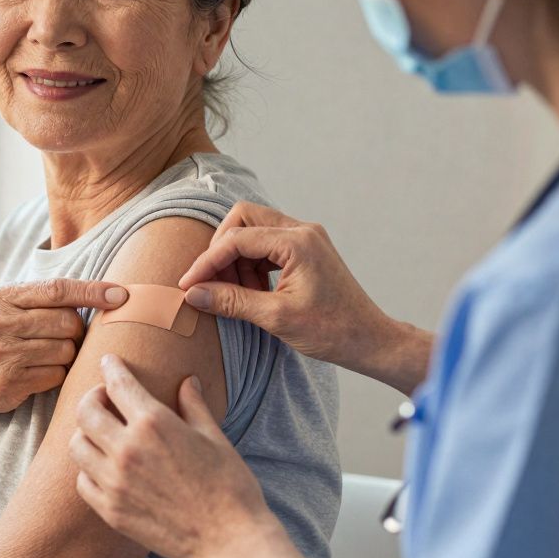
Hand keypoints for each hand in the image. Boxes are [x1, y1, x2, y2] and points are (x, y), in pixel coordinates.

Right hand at [0, 278, 127, 418]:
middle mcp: (0, 322)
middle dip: (75, 332)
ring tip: (46, 356)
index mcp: (2, 297)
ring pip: (66, 350)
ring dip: (66, 355)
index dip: (93, 291)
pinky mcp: (10, 381)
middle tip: (64, 337)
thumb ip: (43, 299)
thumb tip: (105, 293)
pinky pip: (57, 375)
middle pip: (68, 322)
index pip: (57, 289)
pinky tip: (38, 373)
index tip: (121, 295)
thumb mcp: (6, 310)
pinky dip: (56, 375)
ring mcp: (3, 353)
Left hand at [71, 355, 272, 557]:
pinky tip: (104, 467)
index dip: (111, 366)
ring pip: (77, 445)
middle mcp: (127, 450)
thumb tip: (188, 380)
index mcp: (154, 424)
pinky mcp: (111, 510)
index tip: (108, 360)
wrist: (229, 541)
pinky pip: (83, 481)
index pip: (118, 383)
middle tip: (103, 398)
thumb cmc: (230, 486)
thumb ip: (193, 405)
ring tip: (101, 433)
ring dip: (86, 433)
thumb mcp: (214, 437)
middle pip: (86, 411)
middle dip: (92, 397)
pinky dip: (88, 469)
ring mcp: (115, 482)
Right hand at [176, 202, 416, 382]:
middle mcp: (302, 231)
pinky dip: (251, 262)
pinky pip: (267, 243)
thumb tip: (193, 294)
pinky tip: (250, 289)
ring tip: (235, 292)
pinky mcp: (306, 249)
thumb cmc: (332, 331)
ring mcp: (306, 237)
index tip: (188, 285)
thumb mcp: (276, 318)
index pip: (236, 238)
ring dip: (236, 257)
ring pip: (253, 229)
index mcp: (297, 242)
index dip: (207, 261)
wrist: (370, 340)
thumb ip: (232, 302)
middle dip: (221, 248)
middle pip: (243, 217)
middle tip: (212, 281)